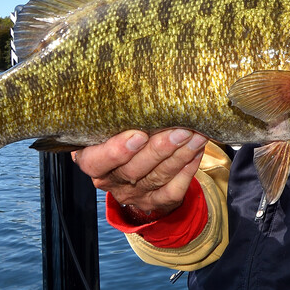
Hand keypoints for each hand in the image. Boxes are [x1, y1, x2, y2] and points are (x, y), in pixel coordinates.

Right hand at [72, 128, 207, 218]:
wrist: (131, 163)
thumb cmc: (119, 134)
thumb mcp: (110, 125)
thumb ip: (119, 115)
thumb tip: (141, 88)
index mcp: (92, 161)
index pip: (96, 162)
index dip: (116, 151)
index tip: (138, 135)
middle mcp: (111, 181)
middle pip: (133, 169)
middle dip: (160, 149)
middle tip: (180, 130)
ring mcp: (133, 194)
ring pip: (157, 178)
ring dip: (180, 155)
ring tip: (196, 136)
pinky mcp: (153, 202)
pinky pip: (172, 191)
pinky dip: (187, 171)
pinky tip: (196, 152)